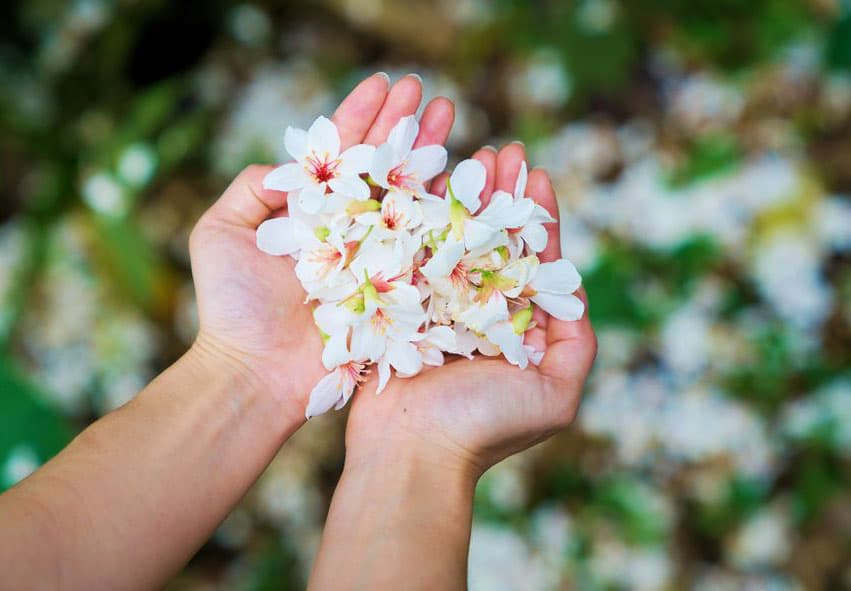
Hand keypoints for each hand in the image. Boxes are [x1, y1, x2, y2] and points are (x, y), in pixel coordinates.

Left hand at [188, 73, 456, 422]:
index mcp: (312, 210)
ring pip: (410, 198)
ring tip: (452, 117)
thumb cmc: (231, 306)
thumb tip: (289, 164)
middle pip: (383, 167)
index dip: (363, 116)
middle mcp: (349, 229)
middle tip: (428, 91)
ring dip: (432, 157)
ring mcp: (376, 258)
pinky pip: (428, 248)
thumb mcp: (220, 232)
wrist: (254, 372)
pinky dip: (449, 215)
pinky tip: (469, 180)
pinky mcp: (397, 290)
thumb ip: (251, 189)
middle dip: (406, 127)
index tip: (386, 82)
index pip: (342, 153)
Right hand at [345, 142, 597, 477]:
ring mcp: (437, 306)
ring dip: (465, 196)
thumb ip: (575, 346)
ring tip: (474, 153)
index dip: (539, 217)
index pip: (535, 261)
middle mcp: (479, 311)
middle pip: (494, 240)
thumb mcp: (554, 396)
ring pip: (454, 238)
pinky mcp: (399, 306)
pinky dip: (420, 218)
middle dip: (503, 195)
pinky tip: (427, 181)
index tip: (540, 175)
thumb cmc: (483, 428)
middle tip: (507, 151)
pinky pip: (412, 254)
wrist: (409, 454)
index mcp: (517, 327)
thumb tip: (578, 293)